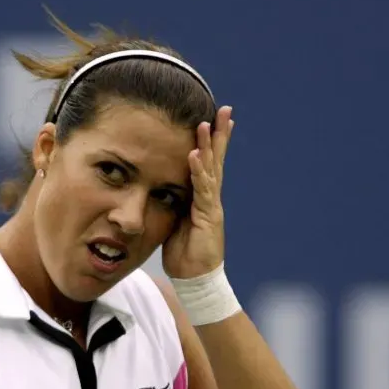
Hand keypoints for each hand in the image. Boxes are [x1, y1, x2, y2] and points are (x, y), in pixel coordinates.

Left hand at [162, 105, 233, 278]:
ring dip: (209, 146)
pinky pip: (203, 190)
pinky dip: (199, 172)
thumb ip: (174, 204)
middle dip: (220, 134)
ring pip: (211, 170)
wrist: (195, 279)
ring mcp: (211, 206)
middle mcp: (211, 198)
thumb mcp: (176, 222)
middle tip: (226, 109)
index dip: (213, 142)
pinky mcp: (208, 217)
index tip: (215, 119)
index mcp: (203, 198)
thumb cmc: (185, 253)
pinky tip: (195, 156)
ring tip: (207, 123)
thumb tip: (162, 190)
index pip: (209, 164)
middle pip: (217, 160)